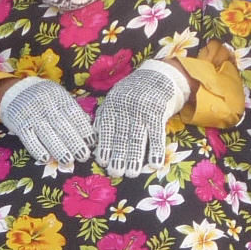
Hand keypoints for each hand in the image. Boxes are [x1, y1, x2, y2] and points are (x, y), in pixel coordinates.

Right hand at [0, 77, 93, 165]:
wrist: (14, 90)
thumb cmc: (43, 98)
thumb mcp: (58, 97)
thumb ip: (71, 110)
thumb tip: (88, 125)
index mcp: (59, 98)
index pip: (73, 113)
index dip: (83, 128)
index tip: (92, 142)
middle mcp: (46, 106)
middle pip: (61, 125)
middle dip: (74, 142)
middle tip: (84, 156)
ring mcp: (32, 115)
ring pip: (46, 133)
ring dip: (58, 148)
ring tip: (68, 161)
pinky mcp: (20, 124)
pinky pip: (28, 138)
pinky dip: (37, 149)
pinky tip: (45, 159)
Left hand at [92, 61, 191, 175]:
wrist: (157, 76)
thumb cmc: (133, 93)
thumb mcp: (115, 99)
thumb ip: (104, 116)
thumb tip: (92, 136)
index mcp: (112, 105)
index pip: (105, 129)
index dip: (104, 146)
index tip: (102, 162)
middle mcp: (125, 108)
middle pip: (120, 136)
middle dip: (117, 156)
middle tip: (115, 173)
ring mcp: (142, 110)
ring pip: (137, 137)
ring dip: (134, 157)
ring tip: (131, 173)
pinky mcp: (158, 112)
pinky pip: (157, 134)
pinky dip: (156, 149)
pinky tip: (155, 163)